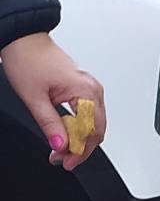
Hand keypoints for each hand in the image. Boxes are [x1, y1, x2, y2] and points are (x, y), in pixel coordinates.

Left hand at [0, 31, 105, 167]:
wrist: (23, 40)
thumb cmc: (28, 59)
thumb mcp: (34, 98)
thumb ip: (49, 124)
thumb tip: (61, 145)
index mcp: (85, 91)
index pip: (90, 132)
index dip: (79, 150)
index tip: (65, 161)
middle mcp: (93, 90)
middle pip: (95, 131)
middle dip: (80, 148)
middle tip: (61, 158)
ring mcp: (90, 89)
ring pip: (92, 124)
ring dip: (78, 138)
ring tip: (60, 147)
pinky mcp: (83, 89)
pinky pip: (88, 115)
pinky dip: (77, 127)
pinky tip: (64, 132)